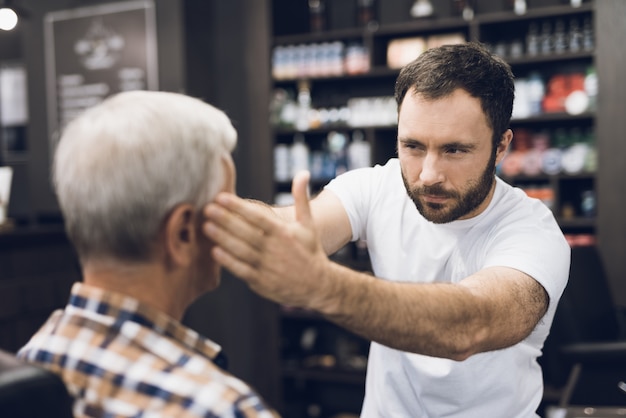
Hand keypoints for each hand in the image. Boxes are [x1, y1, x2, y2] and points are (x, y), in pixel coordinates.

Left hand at [203, 171, 333, 309]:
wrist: (318, 285)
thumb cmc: (310, 251)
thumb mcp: (308, 224)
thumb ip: (301, 198)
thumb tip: (303, 172)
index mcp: (284, 232)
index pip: (258, 217)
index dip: (238, 206)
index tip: (221, 197)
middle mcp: (275, 249)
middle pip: (246, 232)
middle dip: (225, 220)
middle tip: (207, 208)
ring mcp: (267, 266)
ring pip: (241, 250)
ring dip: (223, 238)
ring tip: (206, 226)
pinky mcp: (262, 282)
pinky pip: (241, 270)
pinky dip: (228, 262)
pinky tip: (215, 251)